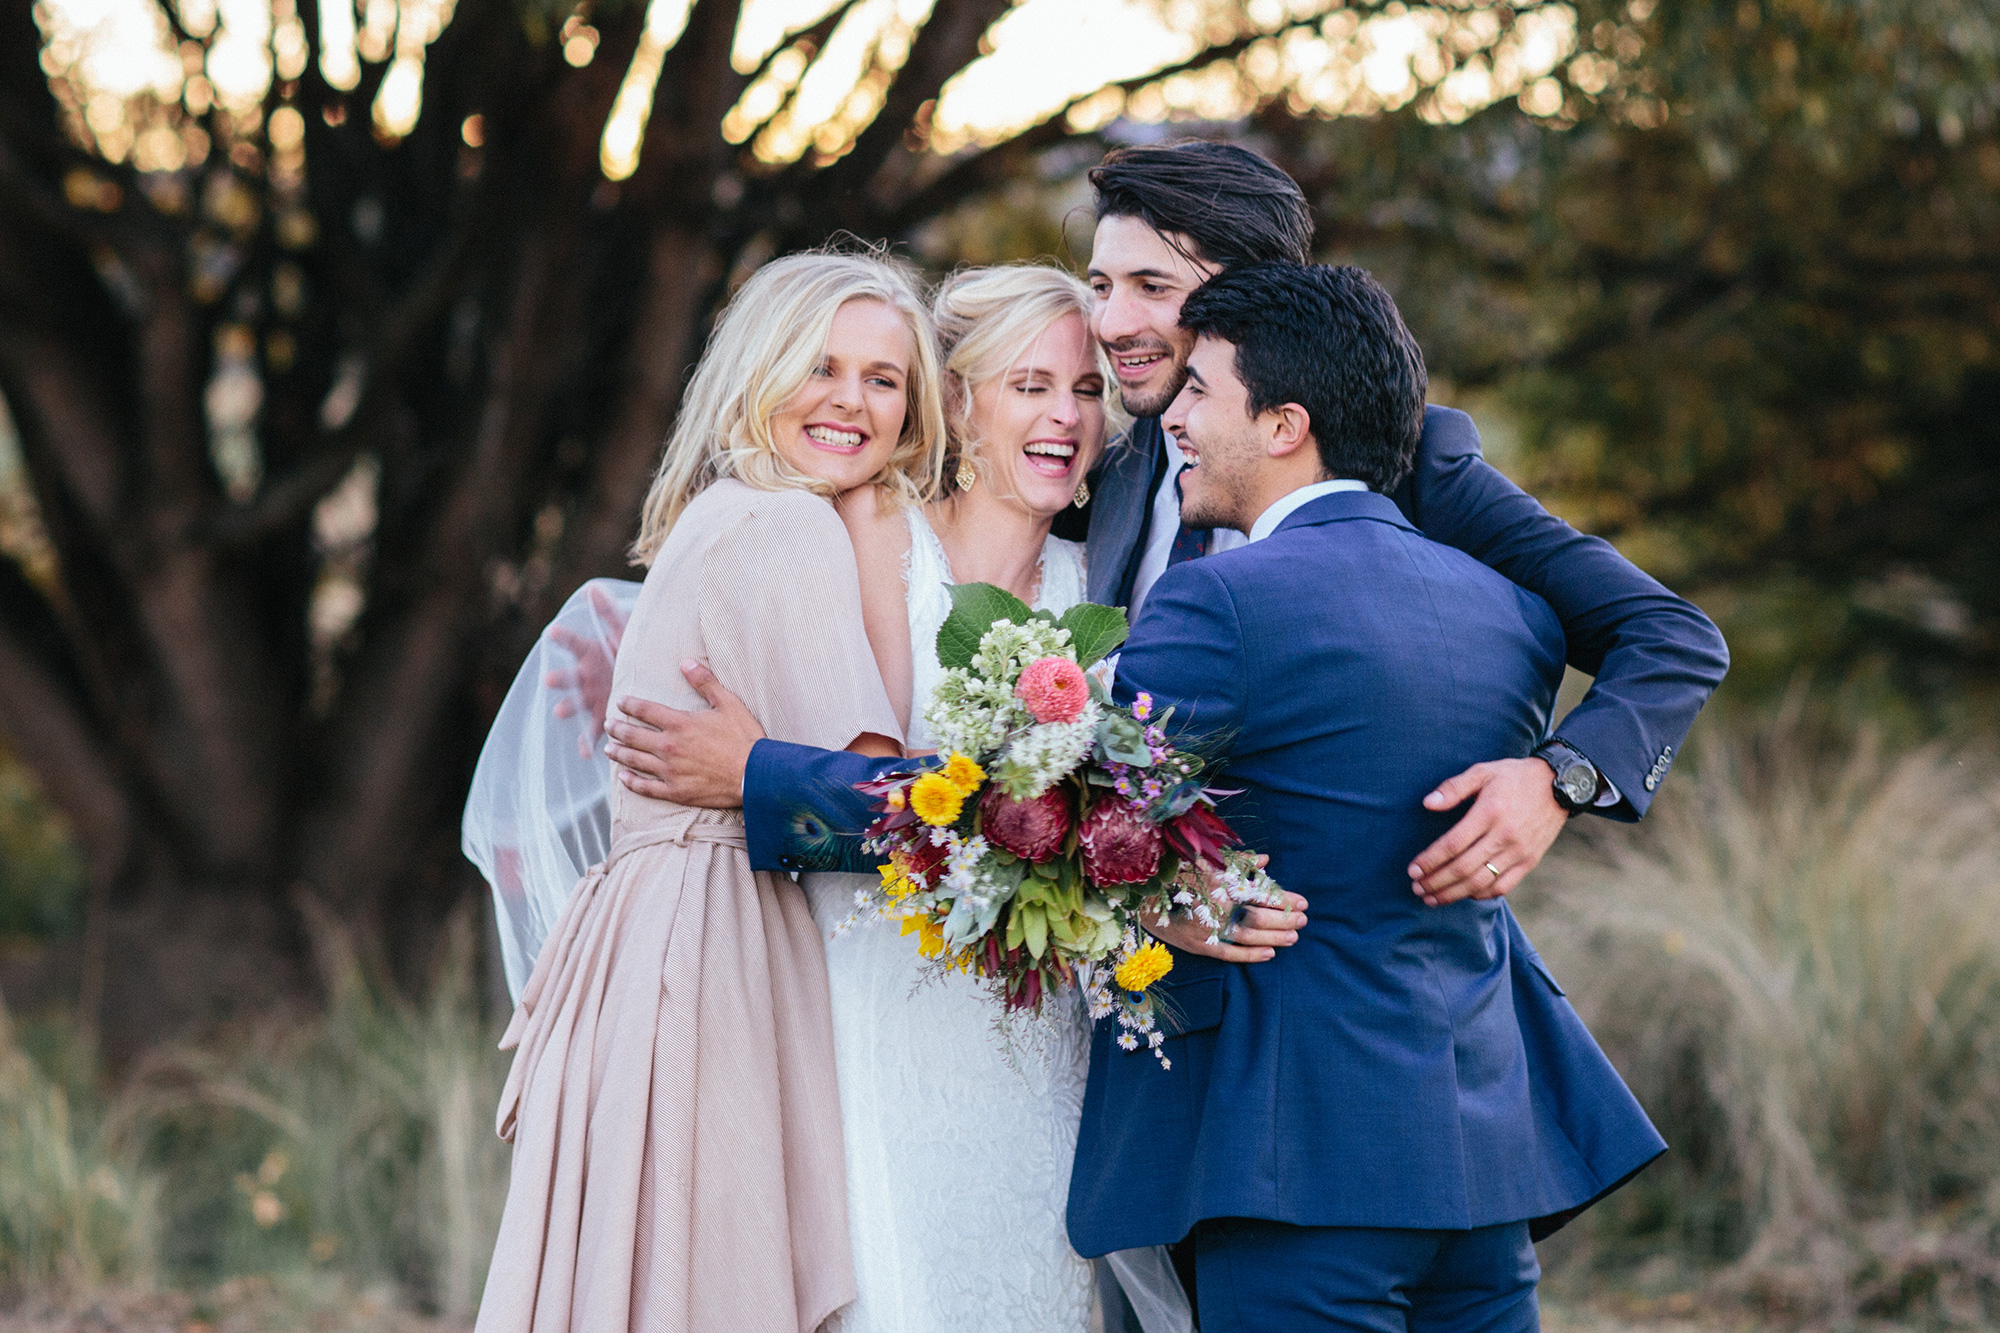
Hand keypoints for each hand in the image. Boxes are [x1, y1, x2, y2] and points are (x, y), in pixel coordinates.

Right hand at [547, 585, 629, 756]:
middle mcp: (585, 677)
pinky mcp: (601, 716)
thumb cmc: (628, 650)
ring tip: (560, 711)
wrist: (641, 675)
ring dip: (568, 708)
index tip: (552, 631)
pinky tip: (585, 752)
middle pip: (569, 678)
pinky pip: (593, 731)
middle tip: (549, 679)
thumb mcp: (622, 631)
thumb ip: (608, 612)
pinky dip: (587, 742)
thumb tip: (593, 587)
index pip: (574, 644)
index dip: (564, 638)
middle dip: (560, 679)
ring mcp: (591, 698)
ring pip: (576, 705)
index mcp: (590, 655)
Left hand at [605, 660, 764, 807]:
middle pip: (633, 735)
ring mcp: (670, 771)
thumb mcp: (728, 703)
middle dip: (617, 728)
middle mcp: (669, 746)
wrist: (755, 775)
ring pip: (635, 760)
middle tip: (608, 725)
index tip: (620, 702)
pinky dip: (632, 782)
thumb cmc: (744, 738)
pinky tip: (623, 778)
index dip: (629, 704)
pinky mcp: (675, 791)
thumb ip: (704, 682)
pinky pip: (646, 787)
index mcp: (679, 723)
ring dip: (619, 753)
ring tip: (608, 749)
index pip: (645, 710)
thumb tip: (685, 662)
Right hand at [1142, 859, 1308, 962]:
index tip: (1302, 902)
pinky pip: (1231, 954)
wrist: (1141, 898)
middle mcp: (1216, 907)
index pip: (1260, 893)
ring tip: (1293, 938)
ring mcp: (1208, 929)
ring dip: (1274, 938)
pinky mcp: (1200, 946)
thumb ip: (1237, 862)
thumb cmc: (1175, 875)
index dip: (1284, 898)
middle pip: (1259, 916)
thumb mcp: (1204, 860)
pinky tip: (1269, 954)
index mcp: (1219, 883)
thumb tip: (1265, 860)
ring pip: (1249, 936)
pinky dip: (1251, 955)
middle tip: (1303, 920)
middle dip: (1285, 919)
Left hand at [1408, 758, 1567, 906]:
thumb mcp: (1483, 772)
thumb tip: (1427, 804)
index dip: (1430, 860)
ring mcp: (1519, 852)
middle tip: (1416, 888)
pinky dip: (1481, 894)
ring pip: (1481, 882)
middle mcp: (1505, 836)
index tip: (1413, 869)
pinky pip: (1503, 886)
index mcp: (1489, 812)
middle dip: (1436, 882)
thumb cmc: (1514, 777)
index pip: (1453, 844)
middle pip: (1463, 868)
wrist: (1559, 785)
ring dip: (1453, 894)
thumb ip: (1453, 788)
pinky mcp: (1530, 861)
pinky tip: (1463, 895)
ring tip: (1432, 898)